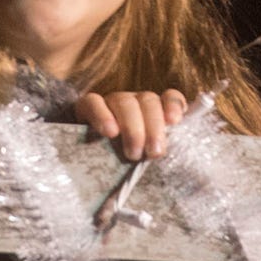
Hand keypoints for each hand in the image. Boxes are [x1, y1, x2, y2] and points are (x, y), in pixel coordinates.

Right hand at [78, 89, 197, 162]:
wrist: (86, 162)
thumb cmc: (123, 162)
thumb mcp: (145, 158)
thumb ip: (157, 153)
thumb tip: (167, 160)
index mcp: (153, 111)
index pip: (169, 97)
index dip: (173, 105)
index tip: (174, 121)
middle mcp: (134, 101)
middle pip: (148, 101)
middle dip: (154, 128)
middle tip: (154, 153)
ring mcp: (111, 101)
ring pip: (125, 101)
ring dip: (132, 127)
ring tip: (133, 153)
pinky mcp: (86, 106)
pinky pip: (94, 102)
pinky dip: (102, 116)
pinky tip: (109, 132)